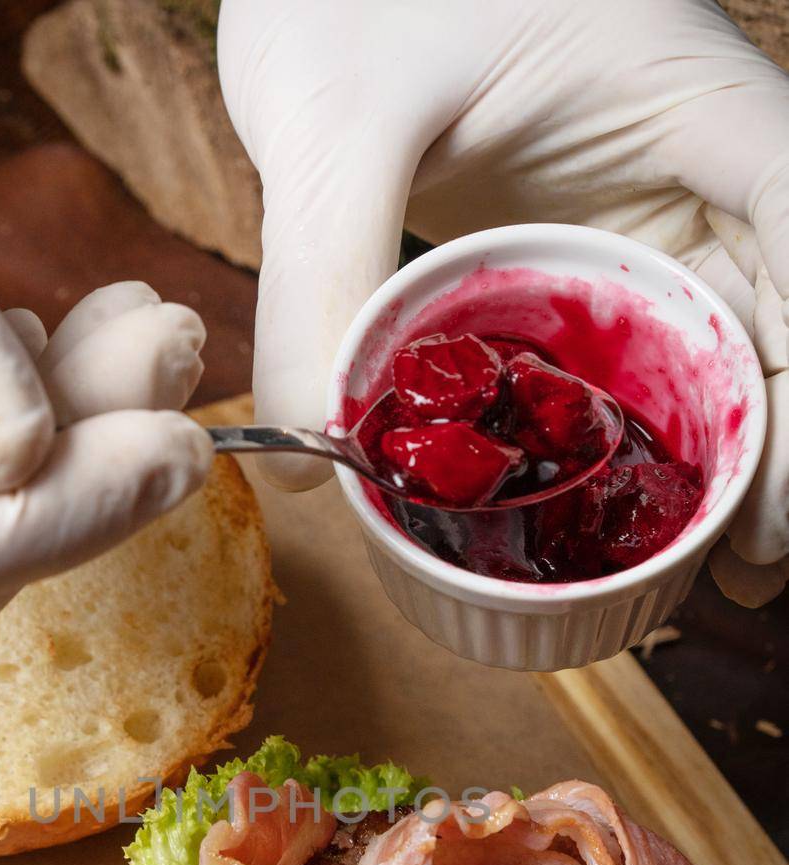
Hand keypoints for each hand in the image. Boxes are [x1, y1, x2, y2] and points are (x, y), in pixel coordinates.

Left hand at [219, 0, 788, 603]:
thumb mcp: (330, 122)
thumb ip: (323, 280)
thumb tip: (312, 456)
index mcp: (687, 100)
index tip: (769, 494)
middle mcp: (688, 163)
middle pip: (782, 319)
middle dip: (770, 450)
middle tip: (735, 569)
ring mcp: (642, 210)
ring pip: (718, 347)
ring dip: (718, 457)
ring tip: (697, 573)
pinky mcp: (580, 247)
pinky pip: (632, 354)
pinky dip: (635, 435)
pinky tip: (610, 511)